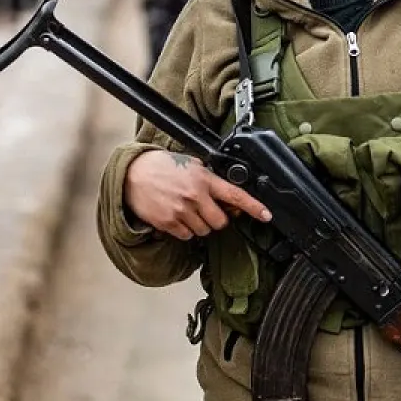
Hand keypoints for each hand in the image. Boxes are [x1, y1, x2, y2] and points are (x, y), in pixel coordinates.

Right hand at [123, 150, 270, 240]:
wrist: (134, 173)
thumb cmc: (164, 167)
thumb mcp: (193, 165)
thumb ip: (210, 180)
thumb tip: (228, 198)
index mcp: (204, 180)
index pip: (235, 195)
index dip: (254, 207)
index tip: (266, 215)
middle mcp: (195, 196)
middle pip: (221, 222)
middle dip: (217, 218)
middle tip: (206, 209)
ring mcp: (182, 211)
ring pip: (204, 231)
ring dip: (201, 225)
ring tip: (188, 210)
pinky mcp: (169, 223)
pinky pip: (187, 235)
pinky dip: (185, 230)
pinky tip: (177, 216)